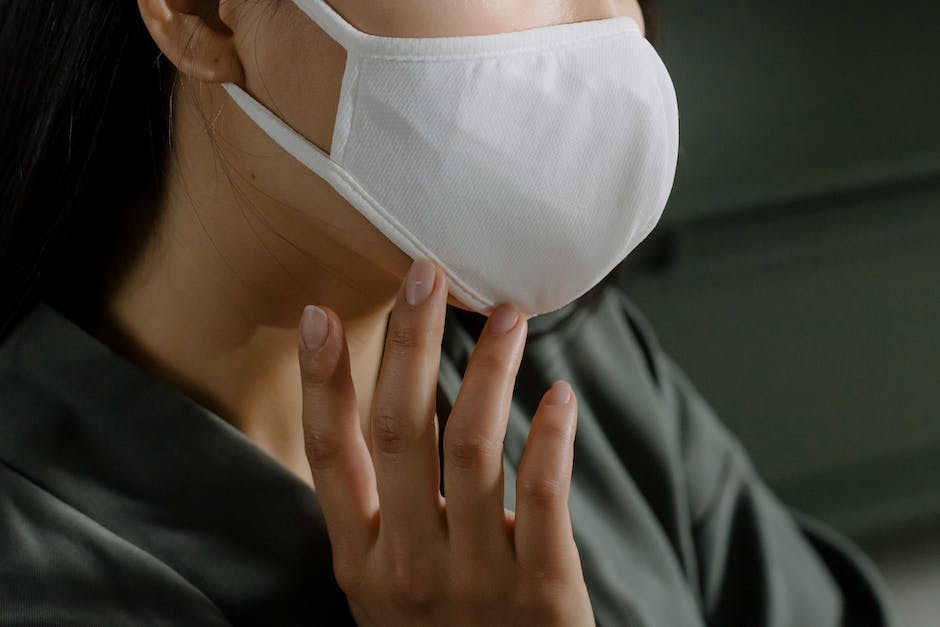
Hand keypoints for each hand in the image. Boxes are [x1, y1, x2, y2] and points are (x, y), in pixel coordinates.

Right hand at [296, 259, 594, 625]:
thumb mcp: (387, 590)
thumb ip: (383, 517)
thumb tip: (385, 416)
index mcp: (361, 561)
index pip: (331, 456)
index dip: (324, 383)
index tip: (322, 316)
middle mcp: (408, 567)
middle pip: (401, 432)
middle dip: (409, 345)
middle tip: (424, 275)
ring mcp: (476, 580)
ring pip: (474, 448)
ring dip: (490, 371)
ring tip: (508, 316)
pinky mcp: (543, 593)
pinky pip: (543, 497)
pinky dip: (550, 437)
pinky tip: (558, 394)